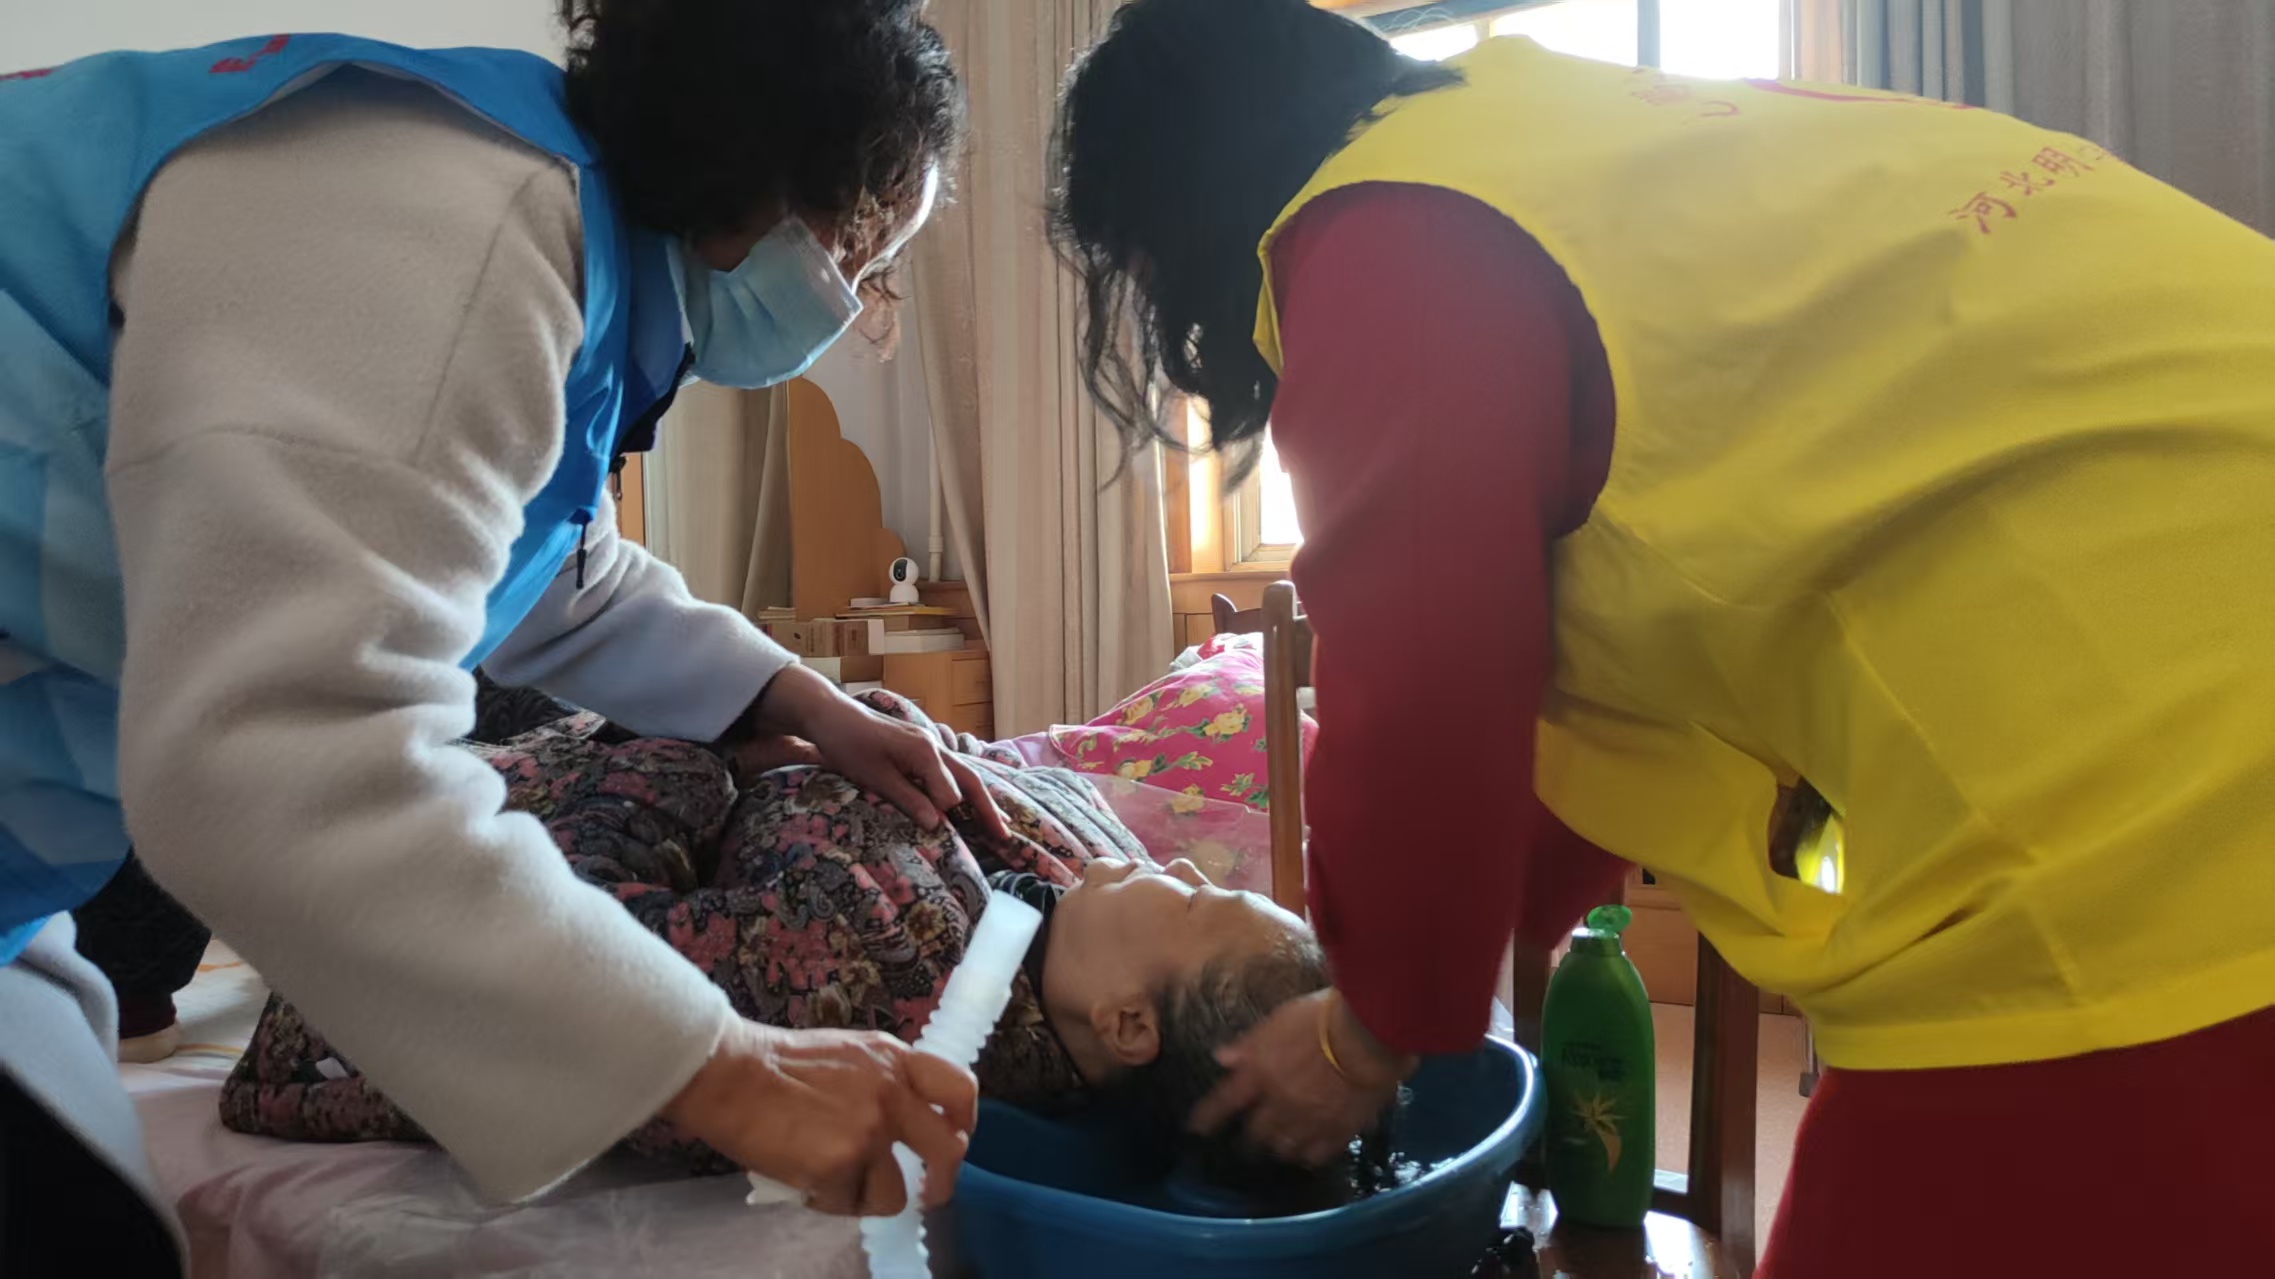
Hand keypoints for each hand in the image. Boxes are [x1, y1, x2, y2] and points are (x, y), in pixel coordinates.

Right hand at [662, 1019, 977, 1215]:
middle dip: (942, 1184)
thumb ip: (883, 1080)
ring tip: (834, 1179)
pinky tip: (805, 1180)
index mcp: (895, 1061)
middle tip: (927, 1193)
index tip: (954, 1139)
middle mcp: (891, 1095)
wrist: (730, 1074)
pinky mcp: (839, 1166)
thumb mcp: (849, 1054)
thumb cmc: (778, 1064)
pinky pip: (849, 1204)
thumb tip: (904, 1120)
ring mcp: (868, 1133)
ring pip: (896, 1193)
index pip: (961, 1089)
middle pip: (948, 1151)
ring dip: (868, 1196)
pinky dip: (829, 1201)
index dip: (965, 1123)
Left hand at [745, 666, 1009, 837]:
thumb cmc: (848, 746)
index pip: (951, 793)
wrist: (831, 715)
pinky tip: (972, 802)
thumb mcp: (876, 777)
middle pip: (970, 781)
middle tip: (1006, 836)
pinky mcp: (920, 748)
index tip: (936, 829)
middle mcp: (934, 747)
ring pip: (965, 775)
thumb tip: (939, 825)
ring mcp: (929, 745)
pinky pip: (951, 771)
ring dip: (982, 800)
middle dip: (988, 810)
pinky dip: (965, 789)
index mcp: (925, 753)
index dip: (946, 814)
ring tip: (1001, 823)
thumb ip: (909, 799)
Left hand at [1189, 989, 1416, 1165]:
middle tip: (1247, 1141)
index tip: (1194, 1129)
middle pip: (1255, 1133)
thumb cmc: (1322, 1016)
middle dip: (1248, 1138)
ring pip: (1284, 1147)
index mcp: (1260, 1073)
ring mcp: (1308, 1121)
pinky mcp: (1337, 1131)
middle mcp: (1278, 1103)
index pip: (1223, 1102)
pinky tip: (1309, 1152)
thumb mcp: (1279, 1020)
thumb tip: (1222, 1058)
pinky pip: (1316, 1154)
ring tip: (1279, 1146)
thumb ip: (1251, 1044)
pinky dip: (1309, 1154)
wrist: (1368, 1036)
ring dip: (1278, 1146)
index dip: (1207, 1118)